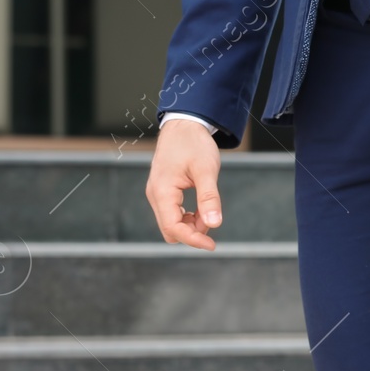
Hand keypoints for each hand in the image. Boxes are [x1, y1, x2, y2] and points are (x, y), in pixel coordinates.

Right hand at [146, 119, 222, 249]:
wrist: (184, 125)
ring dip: (191, 225)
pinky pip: (173, 214)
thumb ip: (209, 198)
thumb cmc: (193, 144)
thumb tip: (214, 224)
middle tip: (211, 219)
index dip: (193, 240)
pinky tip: (201, 208)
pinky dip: (188, 217)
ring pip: (171, 223)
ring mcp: (157, 193)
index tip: (212, 245)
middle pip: (170, 230)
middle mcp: (155, 195)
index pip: (173, 228)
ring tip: (208, 208)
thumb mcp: (206, 170)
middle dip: (191, 232)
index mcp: (162, 191)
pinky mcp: (162, 191)